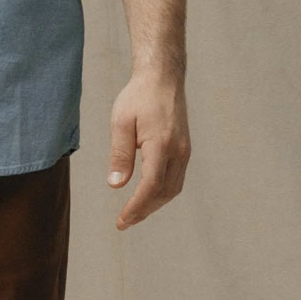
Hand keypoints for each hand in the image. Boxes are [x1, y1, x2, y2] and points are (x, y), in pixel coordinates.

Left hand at [106, 69, 190, 229]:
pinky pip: (176, 178)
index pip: (151, 185)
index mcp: (161, 144)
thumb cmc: (138, 96)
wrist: (162, 78)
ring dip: (154, 203)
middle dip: (144, 210)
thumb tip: (116, 185)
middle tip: (124, 221)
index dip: (136, 206)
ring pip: (173, 189)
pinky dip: (161, 192)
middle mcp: (178, 151)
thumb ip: (120, 154)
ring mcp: (184, 151)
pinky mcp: (184, 149)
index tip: (122, 220)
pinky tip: (147, 193)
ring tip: (134, 212)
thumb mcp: (121, 121)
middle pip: (164, 192)